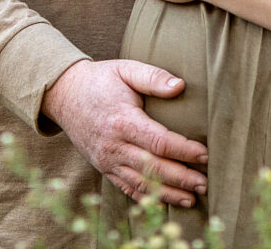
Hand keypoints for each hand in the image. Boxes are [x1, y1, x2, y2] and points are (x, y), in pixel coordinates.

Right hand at [41, 59, 207, 205]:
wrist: (64, 95)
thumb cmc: (100, 80)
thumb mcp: (125, 69)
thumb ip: (153, 77)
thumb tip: (180, 86)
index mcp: (122, 121)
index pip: (159, 142)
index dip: (184, 150)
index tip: (205, 154)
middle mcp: (114, 145)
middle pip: (153, 168)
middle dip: (182, 177)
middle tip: (206, 183)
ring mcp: (107, 160)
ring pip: (141, 183)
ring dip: (168, 193)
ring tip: (193, 198)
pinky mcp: (104, 168)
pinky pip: (127, 188)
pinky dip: (147, 198)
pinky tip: (166, 201)